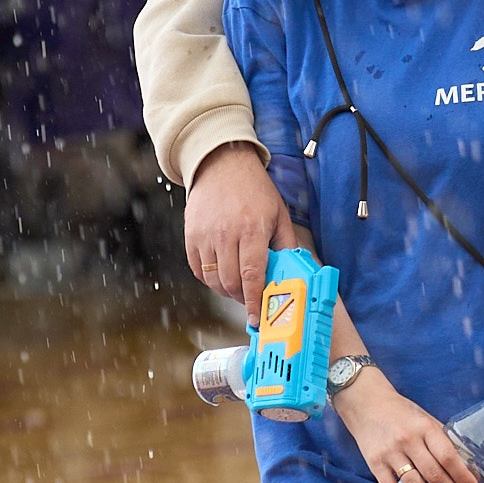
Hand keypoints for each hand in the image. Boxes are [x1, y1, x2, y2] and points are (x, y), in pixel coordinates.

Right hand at [183, 139, 292, 310]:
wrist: (221, 164)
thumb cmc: (254, 190)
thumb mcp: (279, 214)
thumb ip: (286, 245)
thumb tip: (293, 273)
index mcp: (252, 230)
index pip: (252, 276)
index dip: (254, 301)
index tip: (256, 317)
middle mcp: (226, 234)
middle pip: (231, 283)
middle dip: (242, 297)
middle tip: (251, 299)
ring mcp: (205, 236)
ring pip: (213, 280)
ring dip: (226, 290)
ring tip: (238, 285)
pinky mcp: (190, 236)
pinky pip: (198, 270)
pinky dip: (209, 279)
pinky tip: (222, 273)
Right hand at [336, 366, 480, 482]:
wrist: (365, 402)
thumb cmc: (400, 412)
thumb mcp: (424, 418)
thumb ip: (439, 440)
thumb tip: (461, 468)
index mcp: (425, 428)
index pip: (448, 456)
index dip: (462, 476)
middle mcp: (409, 441)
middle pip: (434, 475)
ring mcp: (391, 454)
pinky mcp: (375, 464)